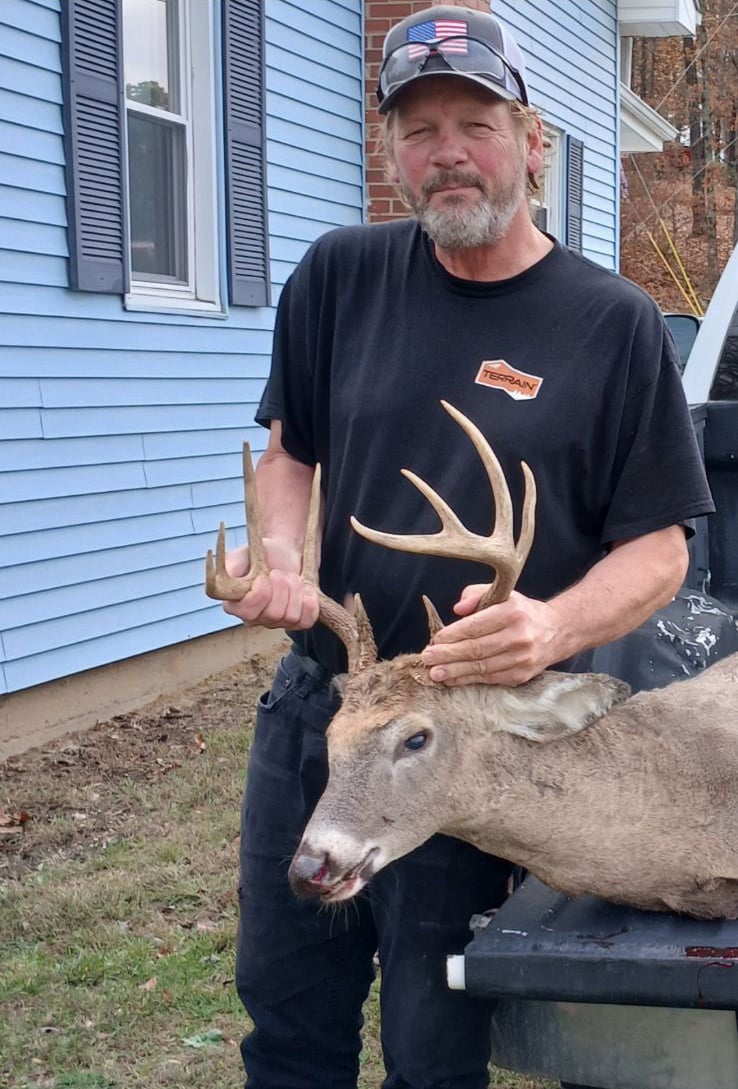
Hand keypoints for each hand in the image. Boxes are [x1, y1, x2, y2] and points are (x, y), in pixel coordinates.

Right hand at [221, 539, 319, 629]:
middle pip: (274, 614)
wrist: (283, 554)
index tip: (264, 575)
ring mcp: (275, 623)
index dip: (260, 595)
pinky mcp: (296, 622)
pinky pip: (307, 620)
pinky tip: (303, 588)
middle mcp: (254, 619)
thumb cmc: (260, 554)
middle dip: (282, 586)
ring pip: (291, 616)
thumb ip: (230, 566)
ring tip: (289, 577)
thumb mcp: (241, 555)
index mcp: (235, 605)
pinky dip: (309, 600)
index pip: (247, 613)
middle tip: (278, 572)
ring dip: (295, 590)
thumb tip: (224, 573)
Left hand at [420, 588, 559, 685]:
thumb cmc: (522, 611)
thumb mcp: (503, 594)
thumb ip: (476, 594)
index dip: (453, 635)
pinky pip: (489, 679)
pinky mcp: (521, 675)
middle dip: (448, 655)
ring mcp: (522, 659)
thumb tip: (457, 609)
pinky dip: (468, 680)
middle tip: (427, 658)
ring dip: (454, 671)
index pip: (476, 626)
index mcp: (513, 613)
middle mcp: (519, 637)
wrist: (557, 631)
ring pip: (481, 667)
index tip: (435, 640)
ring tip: (434, 673)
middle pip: (476, 649)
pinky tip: (452, 679)